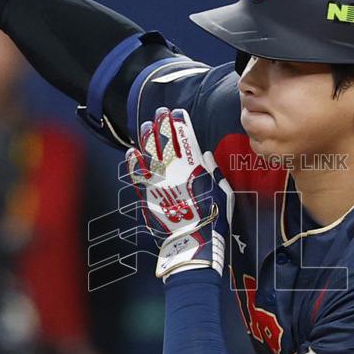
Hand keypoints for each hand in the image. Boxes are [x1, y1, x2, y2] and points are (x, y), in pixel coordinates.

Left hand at [126, 108, 231, 279]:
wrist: (194, 241)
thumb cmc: (214, 219)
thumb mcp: (222, 192)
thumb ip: (213, 172)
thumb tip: (204, 156)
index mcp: (195, 169)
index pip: (186, 139)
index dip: (181, 124)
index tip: (177, 112)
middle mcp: (176, 172)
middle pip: (167, 142)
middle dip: (163, 124)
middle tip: (160, 111)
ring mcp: (160, 182)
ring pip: (151, 154)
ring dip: (148, 138)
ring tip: (146, 125)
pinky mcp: (150, 196)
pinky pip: (139, 176)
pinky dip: (134, 163)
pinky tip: (131, 152)